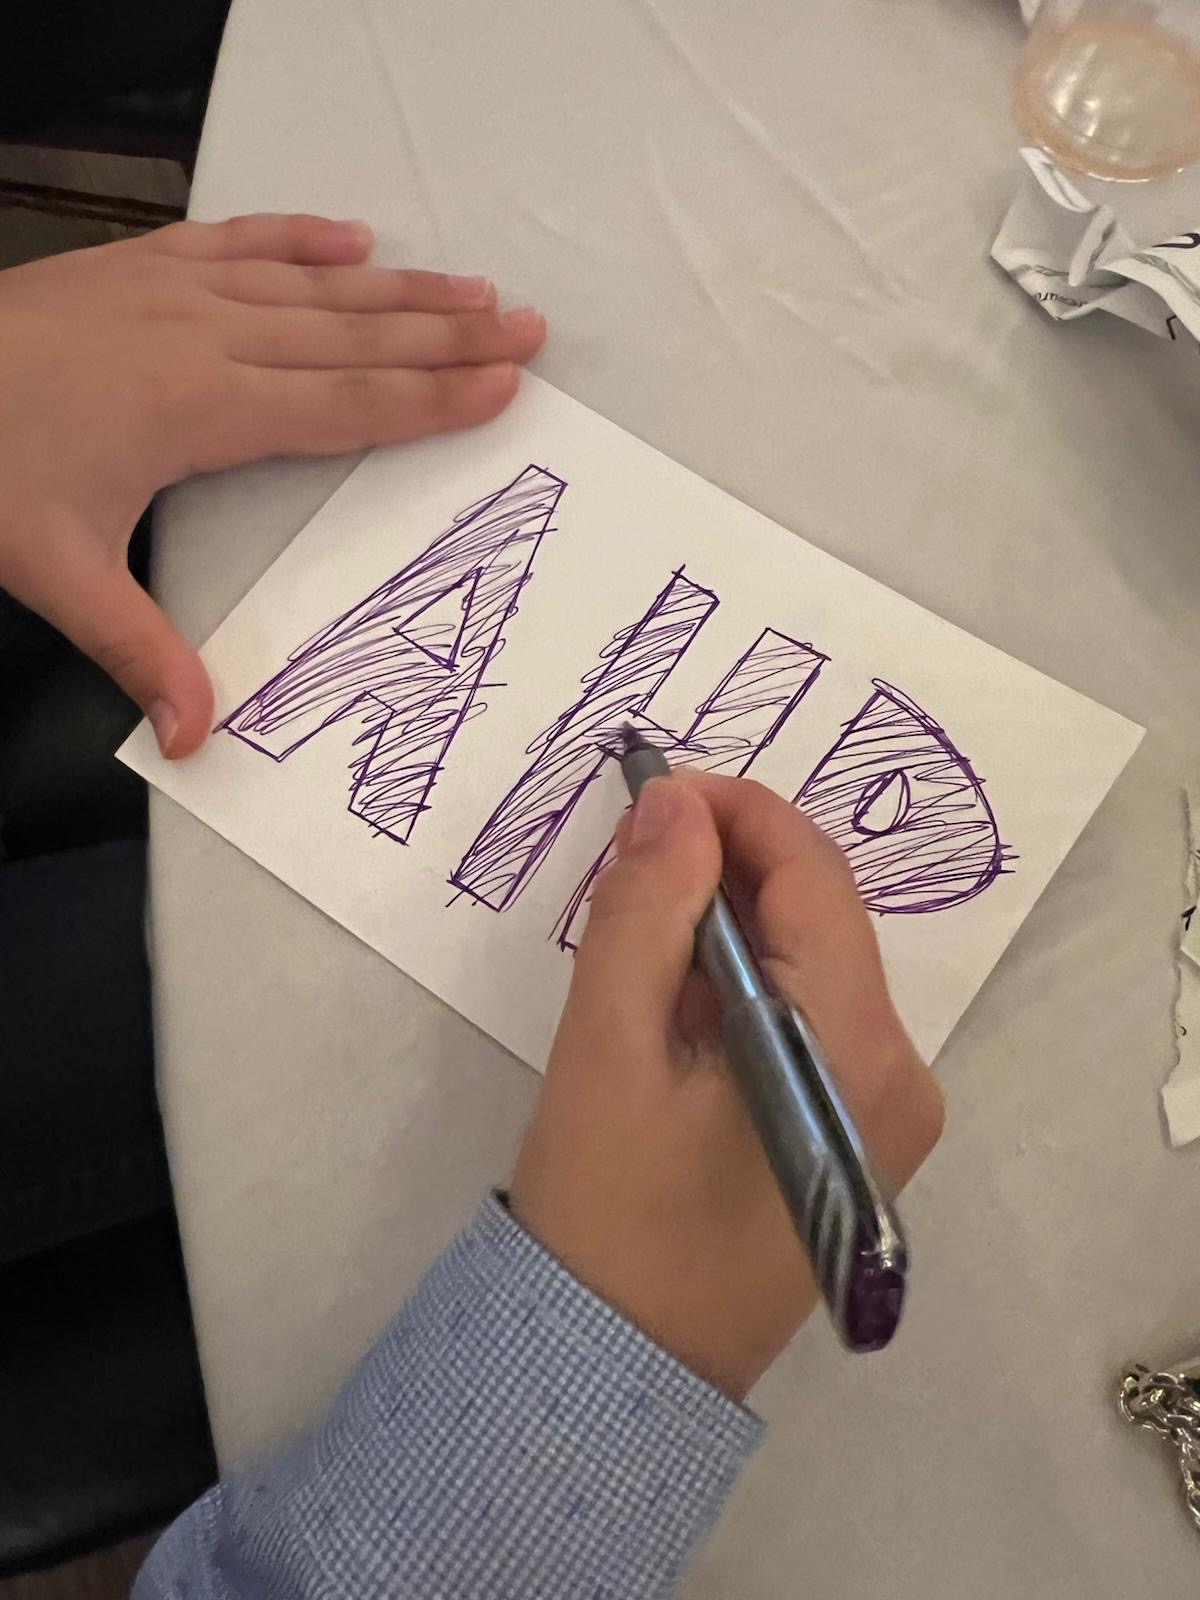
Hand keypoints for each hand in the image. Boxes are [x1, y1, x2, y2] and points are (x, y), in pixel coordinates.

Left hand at [0, 213, 544, 757]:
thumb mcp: (57, 573)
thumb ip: (142, 650)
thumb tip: (198, 741)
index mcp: (205, 411)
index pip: (347, 406)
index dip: (432, 399)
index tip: (504, 388)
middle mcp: (209, 338)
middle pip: (354, 338)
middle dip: (447, 337)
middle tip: (528, 329)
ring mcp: (177, 291)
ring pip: (314, 286)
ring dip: (401, 289)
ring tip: (475, 289)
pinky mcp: (144, 264)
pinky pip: (243, 239)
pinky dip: (302, 236)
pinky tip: (354, 236)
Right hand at [509, 774, 942, 1398]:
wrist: (615, 1370)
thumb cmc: (607, 1212)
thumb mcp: (609, 1048)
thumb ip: (646, 912)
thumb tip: (676, 801)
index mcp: (856, 1051)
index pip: (815, 878)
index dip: (736, 811)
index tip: (650, 787)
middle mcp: (900, 1074)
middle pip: (820, 917)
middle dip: (726, 866)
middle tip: (630, 852)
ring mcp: (886, 1110)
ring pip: (809, 964)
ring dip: (727, 925)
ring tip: (637, 929)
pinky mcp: (853, 1131)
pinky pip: (805, 1018)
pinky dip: (741, 983)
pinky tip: (672, 997)